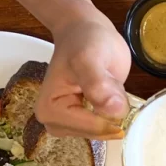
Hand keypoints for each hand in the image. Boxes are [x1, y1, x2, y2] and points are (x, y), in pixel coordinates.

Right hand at [35, 3, 130, 139]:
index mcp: (50, 110)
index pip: (91, 128)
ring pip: (106, 131)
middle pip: (98, 133)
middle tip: (110, 83)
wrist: (86, 32)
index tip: (114, 88)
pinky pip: (108, 127)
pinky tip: (110, 93)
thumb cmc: (84, 40)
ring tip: (107, 85)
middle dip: (112, 112)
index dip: (111, 113)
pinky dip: (116, 113)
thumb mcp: (90, 57)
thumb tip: (113, 110)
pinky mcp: (83, 122)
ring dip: (115, 111)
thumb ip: (98, 83)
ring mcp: (70, 124)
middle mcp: (55, 122)